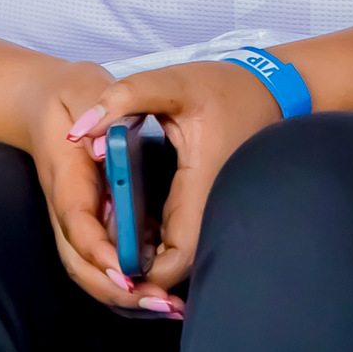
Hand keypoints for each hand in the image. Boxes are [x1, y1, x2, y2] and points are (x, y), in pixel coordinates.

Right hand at [20, 58, 167, 313]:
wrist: (42, 101)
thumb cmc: (69, 95)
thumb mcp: (82, 88)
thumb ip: (97, 110)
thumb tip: (103, 147)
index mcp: (66, 178)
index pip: (77, 223)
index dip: (100, 251)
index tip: (128, 271)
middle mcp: (68, 208)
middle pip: (81, 263)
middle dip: (116, 290)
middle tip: (159, 303)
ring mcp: (77, 219)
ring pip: (92, 269)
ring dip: (126, 294)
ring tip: (169, 306)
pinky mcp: (93, 222)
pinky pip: (105, 260)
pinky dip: (130, 280)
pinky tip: (165, 290)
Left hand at [74, 58, 285, 304]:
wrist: (274, 88)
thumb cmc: (226, 87)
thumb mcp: (172, 82)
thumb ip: (122, 99)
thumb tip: (78, 132)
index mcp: (203, 184)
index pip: (177, 256)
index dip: (144, 269)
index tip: (111, 260)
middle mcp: (215, 206)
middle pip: (177, 264)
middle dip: (140, 267)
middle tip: (102, 250)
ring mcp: (217, 209)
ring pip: (182, 254)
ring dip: (149, 253)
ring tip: (113, 235)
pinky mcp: (215, 205)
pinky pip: (186, 236)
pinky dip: (160, 239)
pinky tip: (136, 222)